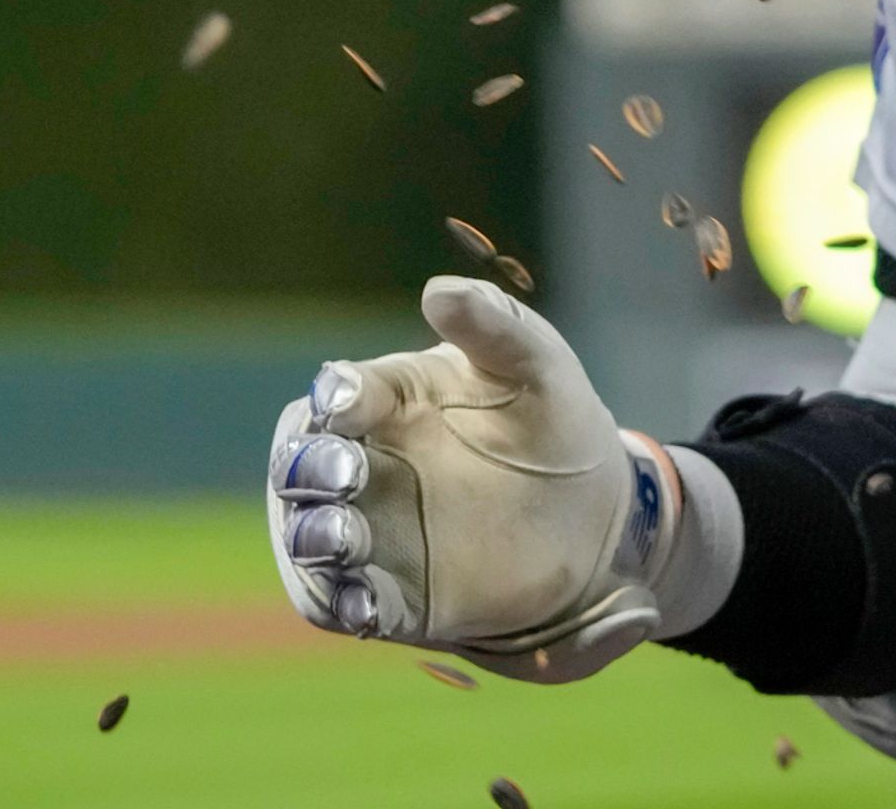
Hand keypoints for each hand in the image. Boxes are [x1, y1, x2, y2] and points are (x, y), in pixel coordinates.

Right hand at [266, 275, 683, 678]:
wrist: (593, 513)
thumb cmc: (551, 419)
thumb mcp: (534, 363)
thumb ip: (492, 323)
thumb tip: (439, 290)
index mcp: (389, 398)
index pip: (341, 392)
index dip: (336, 396)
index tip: (346, 401)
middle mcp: (366, 464)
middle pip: (302, 464)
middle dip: (308, 465)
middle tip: (342, 470)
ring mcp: (373, 532)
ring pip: (308, 535)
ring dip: (312, 536)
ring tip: (342, 535)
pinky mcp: (393, 596)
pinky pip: (344, 603)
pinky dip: (343, 604)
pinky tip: (362, 607)